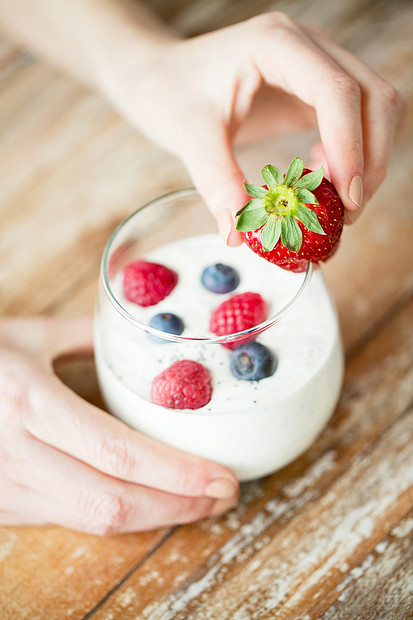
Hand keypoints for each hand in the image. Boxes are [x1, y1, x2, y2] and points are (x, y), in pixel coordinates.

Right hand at [0, 317, 237, 532]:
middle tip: (224, 494)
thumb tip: (137, 334)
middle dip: (178, 506)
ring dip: (155, 515)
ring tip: (198, 499)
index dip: (177, 475)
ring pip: (94, 520)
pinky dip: (119, 513)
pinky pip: (72, 518)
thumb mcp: (24, 335)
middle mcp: (17, 454)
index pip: (118, 455)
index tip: (222, 477)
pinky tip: (147, 499)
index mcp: (27, 403)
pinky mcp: (2, 506)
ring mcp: (6, 488)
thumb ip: (86, 336)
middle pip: (113, 503)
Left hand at [99, 12, 406, 237]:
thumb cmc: (171, 94)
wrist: (165, 79)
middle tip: (346, 213)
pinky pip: (355, 121)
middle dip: (370, 160)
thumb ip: (216, 181)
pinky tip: (317, 176)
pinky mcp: (314, 90)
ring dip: (367, 160)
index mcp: (275, 44)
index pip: (335, 90)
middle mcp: (306, 47)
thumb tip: (239, 235)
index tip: (344, 198)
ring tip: (331, 199)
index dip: (349, 146)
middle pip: (373, 97)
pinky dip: (350, 156)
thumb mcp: (189, 135)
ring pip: (375, 109)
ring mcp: (316, 66)